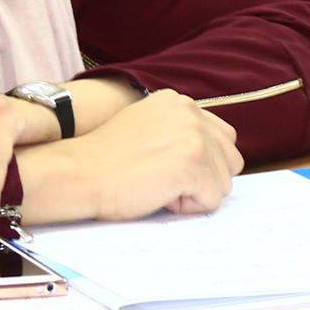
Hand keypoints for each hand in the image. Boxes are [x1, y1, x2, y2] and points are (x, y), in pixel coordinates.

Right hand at [20, 89, 241, 222]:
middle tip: (163, 178)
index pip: (221, 138)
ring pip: (223, 183)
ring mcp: (195, 137)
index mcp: (180, 102)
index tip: (168, 168)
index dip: (200, 163)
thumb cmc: (105, 159)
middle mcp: (191, 113)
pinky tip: (158, 193)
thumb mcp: (146, 126)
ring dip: (194, 193)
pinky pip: (212, 200)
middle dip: (204, 178)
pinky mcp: (193, 164)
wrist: (80, 172)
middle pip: (229, 160)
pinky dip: (187, 207)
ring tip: (157, 183)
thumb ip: (177, 130)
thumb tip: (208, 154)